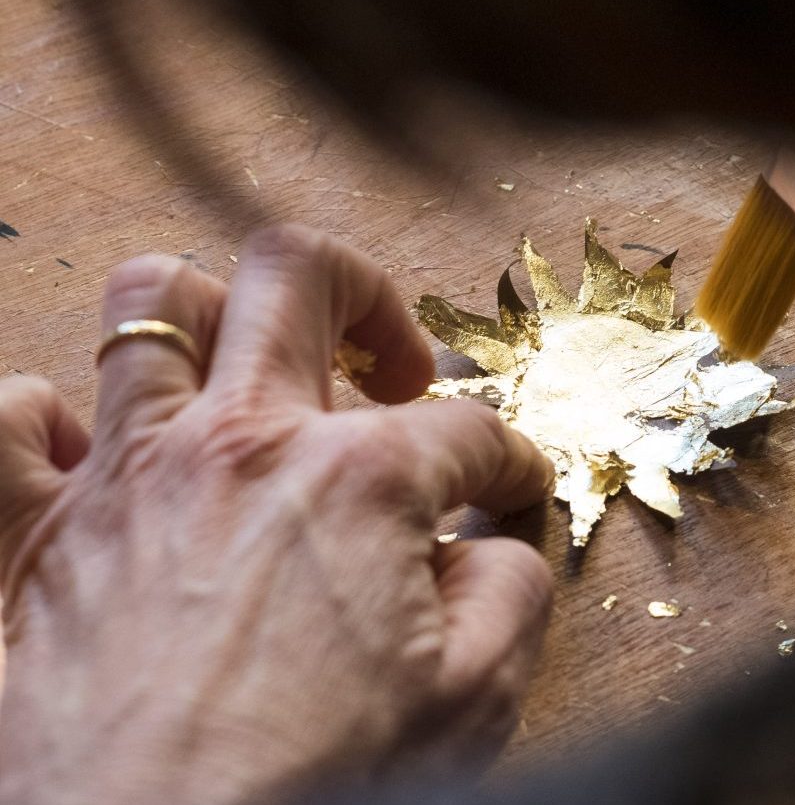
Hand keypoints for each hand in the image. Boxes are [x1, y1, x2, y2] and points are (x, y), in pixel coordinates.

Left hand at [0, 225, 553, 804]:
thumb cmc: (307, 791)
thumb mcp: (471, 700)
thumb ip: (512, 594)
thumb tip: (500, 549)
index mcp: (359, 481)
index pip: (468, 429)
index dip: (509, 459)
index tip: (510, 491)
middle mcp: (241, 445)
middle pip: (301, 275)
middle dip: (367, 295)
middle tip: (390, 369)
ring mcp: (127, 476)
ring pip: (152, 303)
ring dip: (214, 317)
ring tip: (251, 375)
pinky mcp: (34, 534)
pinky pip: (11, 419)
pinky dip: (50, 418)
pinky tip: (102, 453)